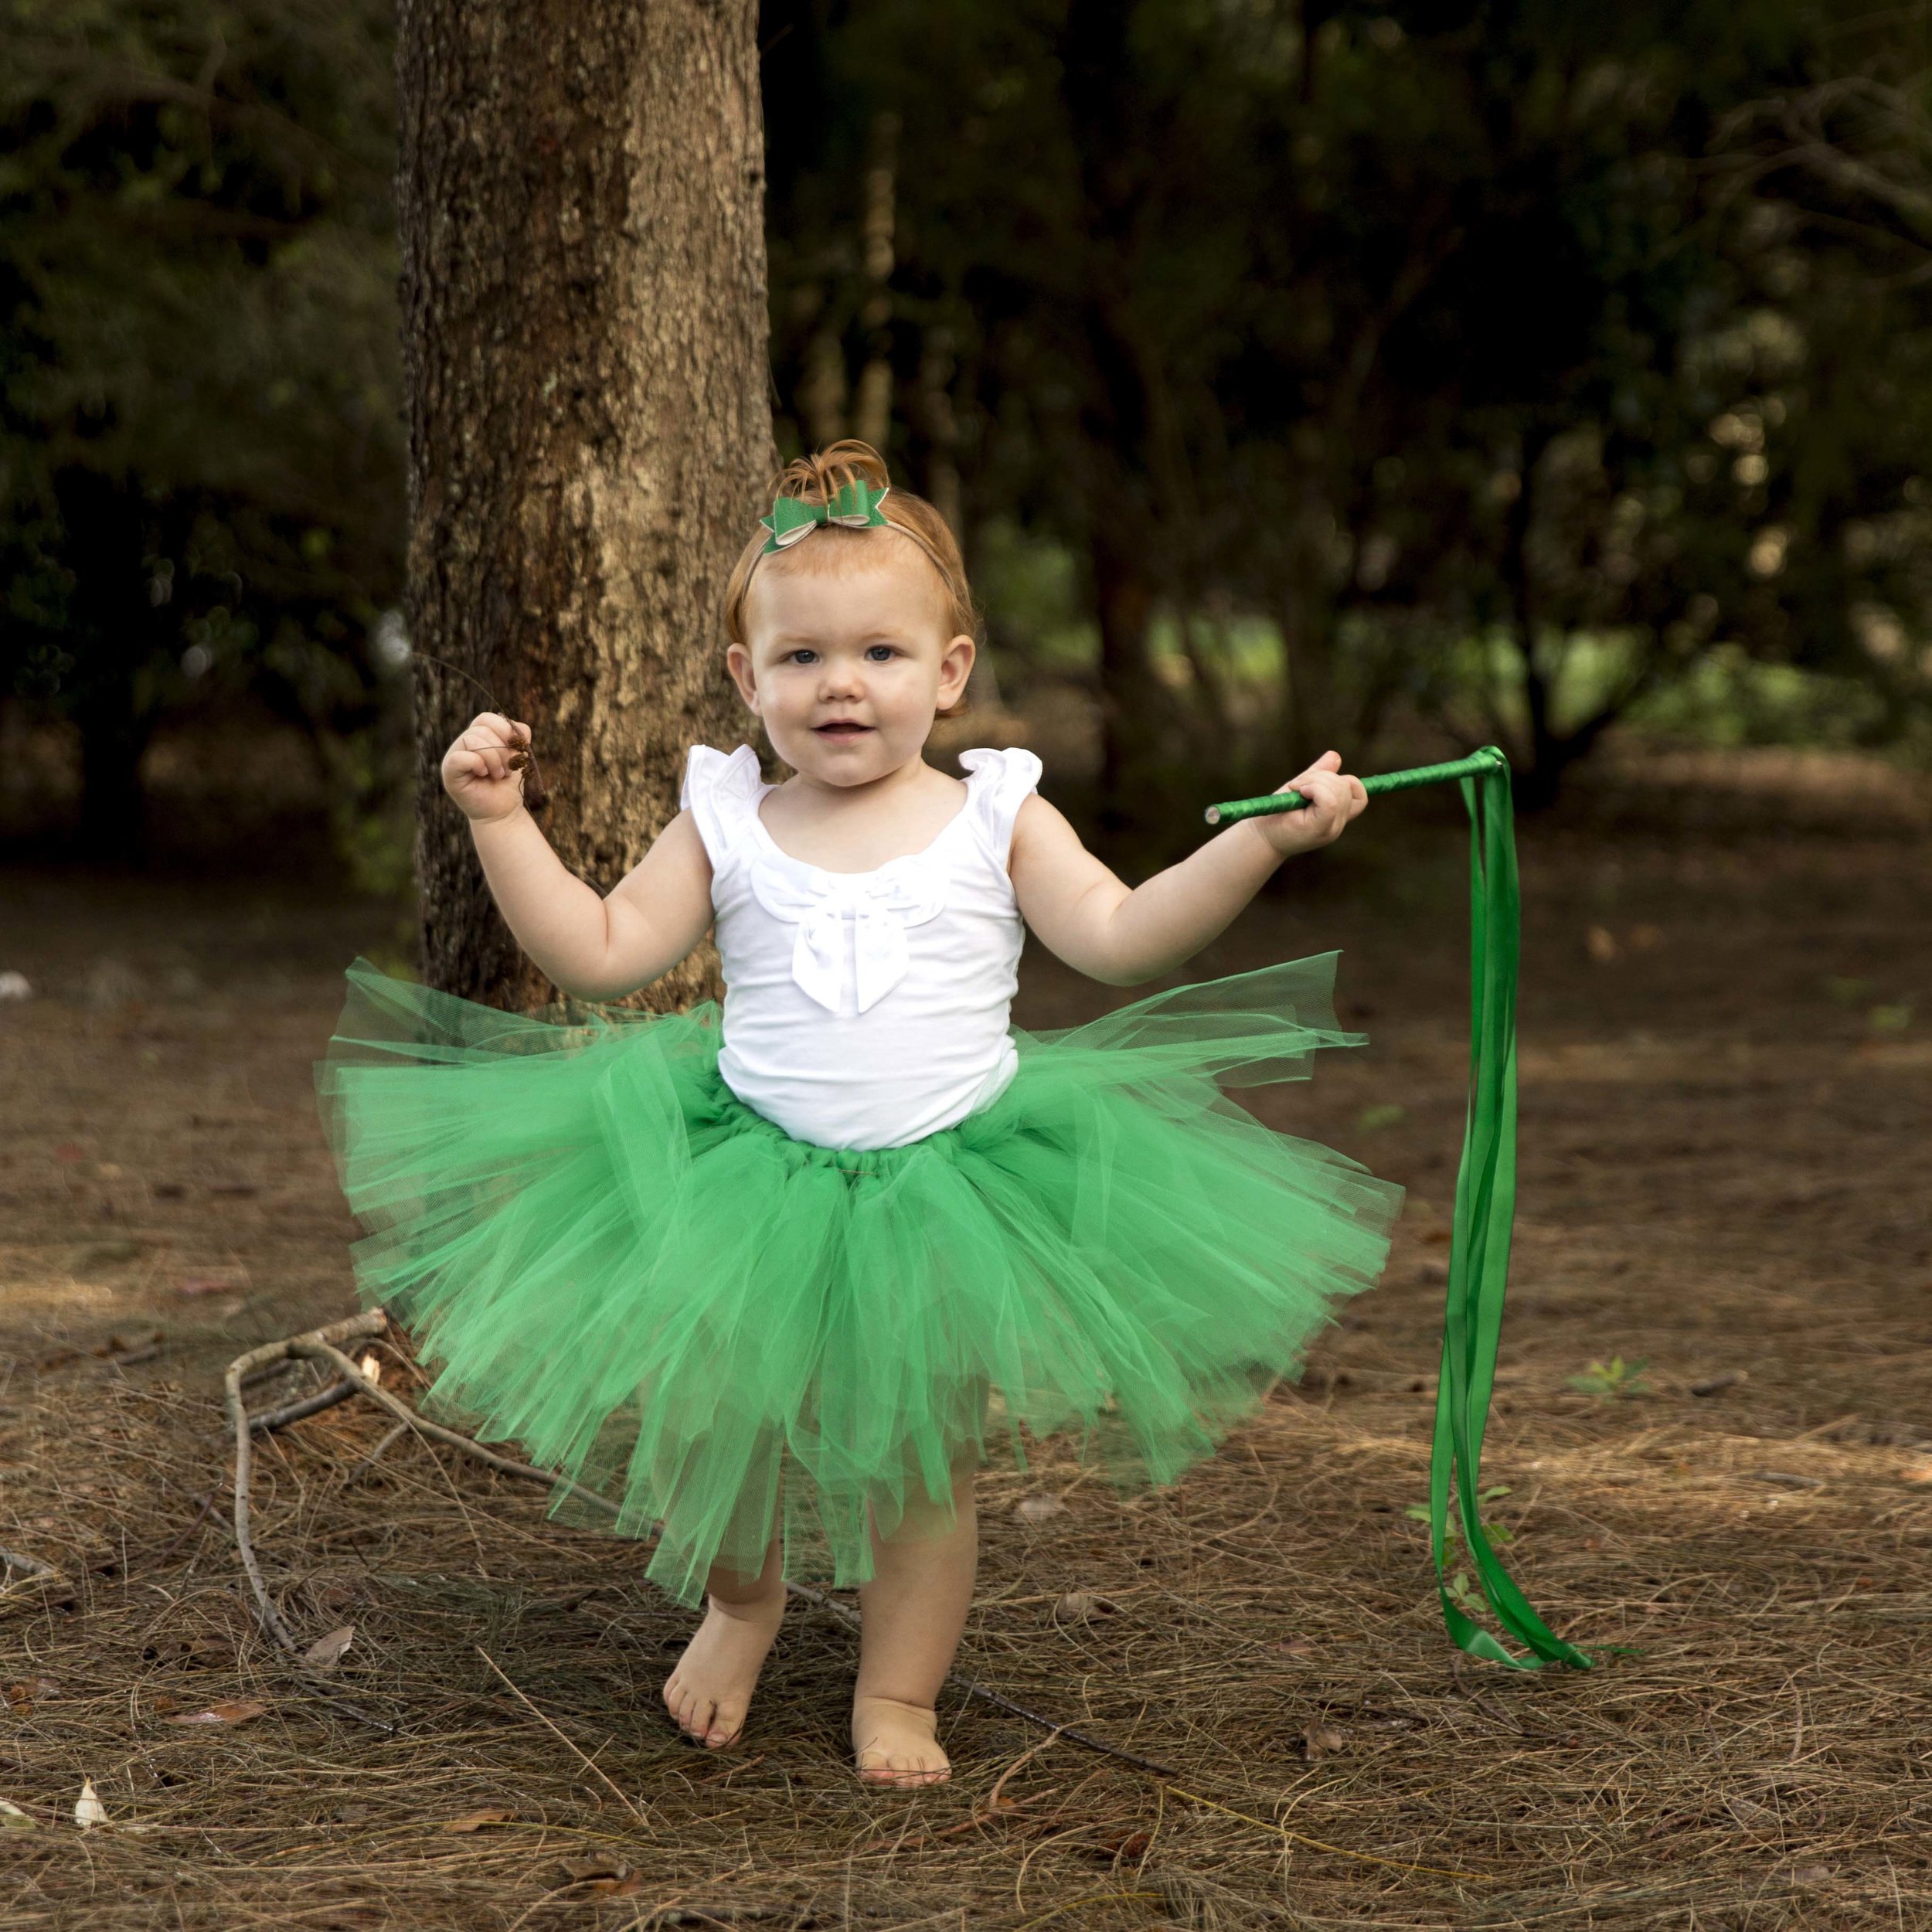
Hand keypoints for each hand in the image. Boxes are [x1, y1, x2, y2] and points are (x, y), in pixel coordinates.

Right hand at [442, 711, 534, 822]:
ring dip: (493, 759)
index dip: (504, 730)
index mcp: (477, 736)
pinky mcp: (449, 772)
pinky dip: (478, 764)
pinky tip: (483, 774)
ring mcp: (454, 756)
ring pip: (471, 740)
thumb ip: (519, 738)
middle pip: (481, 729)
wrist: (503, 811)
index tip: (515, 749)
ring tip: (498, 775)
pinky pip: (460, 757)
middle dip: (501, 750)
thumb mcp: (518, 756)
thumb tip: (518, 728)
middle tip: (505, 769)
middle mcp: (462, 743)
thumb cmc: (508, 784)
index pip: (486, 718)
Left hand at [1250, 750, 1367, 856]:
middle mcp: (1337, 824)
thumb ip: (1319, 774)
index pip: (1360, 796)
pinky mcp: (1320, 828)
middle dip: (1322, 776)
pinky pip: (1330, 801)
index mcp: (1336, 816)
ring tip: (1295, 789)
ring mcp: (1331, 828)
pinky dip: (1315, 788)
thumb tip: (1335, 756)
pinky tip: (1299, 793)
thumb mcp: (1301, 788)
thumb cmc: (1277, 812)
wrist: (1260, 836)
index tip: (1316, 782)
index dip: (1346, 781)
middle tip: (1296, 785)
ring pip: (1339, 790)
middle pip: (1347, 786)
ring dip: (1314, 780)